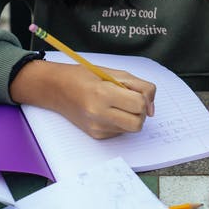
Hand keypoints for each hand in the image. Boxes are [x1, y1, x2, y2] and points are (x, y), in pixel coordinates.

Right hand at [10, 60, 155, 138]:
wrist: (56, 89)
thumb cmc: (85, 76)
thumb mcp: (114, 73)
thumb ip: (140, 87)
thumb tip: (152, 109)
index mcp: (103, 94)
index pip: (139, 104)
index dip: (143, 98)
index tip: (135, 92)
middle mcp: (98, 114)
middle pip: (138, 123)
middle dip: (140, 112)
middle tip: (130, 100)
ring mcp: (97, 128)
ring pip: (131, 129)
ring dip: (131, 117)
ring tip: (117, 104)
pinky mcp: (96, 135)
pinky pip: (121, 131)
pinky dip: (120, 121)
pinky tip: (108, 111)